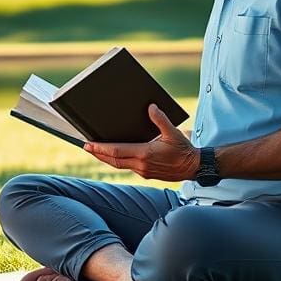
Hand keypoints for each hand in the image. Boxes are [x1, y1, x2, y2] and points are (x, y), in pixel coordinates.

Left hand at [83, 104, 198, 181]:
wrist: (194, 167)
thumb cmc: (184, 150)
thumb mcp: (173, 132)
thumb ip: (160, 119)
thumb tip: (151, 107)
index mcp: (145, 154)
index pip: (116, 152)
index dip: (100, 148)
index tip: (88, 144)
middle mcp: (141, 165)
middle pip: (113, 160)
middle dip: (98, 153)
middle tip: (86, 147)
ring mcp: (143, 171)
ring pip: (119, 165)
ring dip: (106, 158)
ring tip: (95, 150)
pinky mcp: (146, 174)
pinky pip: (127, 167)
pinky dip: (117, 161)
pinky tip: (114, 156)